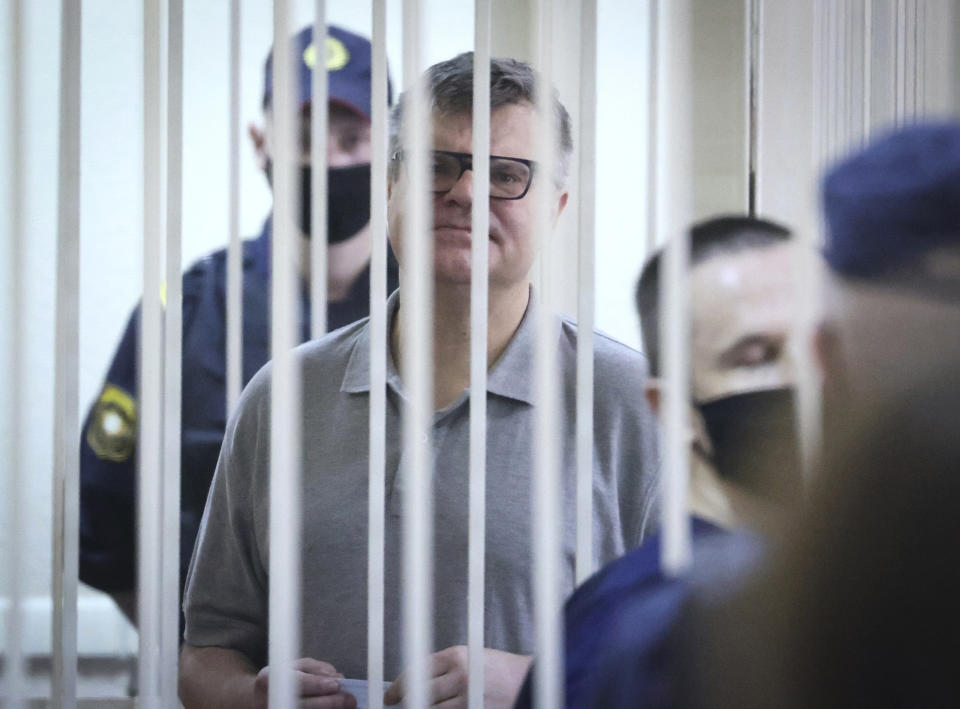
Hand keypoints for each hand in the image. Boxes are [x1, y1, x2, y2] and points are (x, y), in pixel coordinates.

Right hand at [253, 658, 356, 708]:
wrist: (261, 699)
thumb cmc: (281, 678)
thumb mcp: (294, 665)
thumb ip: (315, 668)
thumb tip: (335, 676)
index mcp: (268, 679)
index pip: (296, 683)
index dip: (317, 684)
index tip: (336, 684)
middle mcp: (270, 700)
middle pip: (304, 705)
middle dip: (330, 702)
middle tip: (349, 698)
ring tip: (347, 705)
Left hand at [384, 646, 531, 707]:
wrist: (527, 682)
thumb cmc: (498, 669)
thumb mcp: (469, 657)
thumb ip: (443, 667)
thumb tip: (413, 681)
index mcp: (456, 656)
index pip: (416, 671)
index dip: (399, 686)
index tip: (390, 696)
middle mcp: (460, 676)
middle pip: (420, 694)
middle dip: (408, 702)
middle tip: (402, 704)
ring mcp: (467, 699)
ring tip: (427, 706)